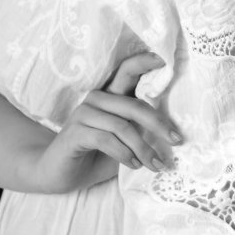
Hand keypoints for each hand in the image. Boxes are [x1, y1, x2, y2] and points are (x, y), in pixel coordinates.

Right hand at [31, 52, 181, 193]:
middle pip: (134, 105)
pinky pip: (106, 139)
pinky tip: (133, 165)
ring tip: (156, 165)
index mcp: (110, 95)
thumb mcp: (123, 142)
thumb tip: (170, 133)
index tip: (164, 61)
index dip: (144, 63)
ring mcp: (84, 113)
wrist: (58, 174)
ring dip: (143, 148)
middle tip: (176, 140)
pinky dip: (124, 154)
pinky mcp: (75, 132)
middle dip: (158, 123)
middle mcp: (97, 99)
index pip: (126, 70)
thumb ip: (139, 131)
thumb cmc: (94, 156)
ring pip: (123, 126)